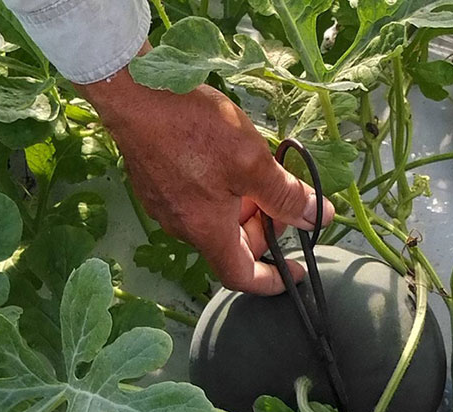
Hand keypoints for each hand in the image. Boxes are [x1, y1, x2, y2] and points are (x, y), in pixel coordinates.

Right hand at [76, 45, 333, 295]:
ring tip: (261, 174)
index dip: (272, 280)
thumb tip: (318, 217)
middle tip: (285, 198)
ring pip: (214, 220)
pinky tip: (232, 161)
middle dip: (263, 229)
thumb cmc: (193, 128)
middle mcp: (181, 225)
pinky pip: (196, 201)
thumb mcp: (253, 162)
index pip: (241, 276)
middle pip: (230, 245)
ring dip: (244, 208)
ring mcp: (164, 203)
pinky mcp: (154, 182)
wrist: (133, 90)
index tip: (295, 271)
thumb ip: (287, 195)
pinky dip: (222, 193)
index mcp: (206, 230)